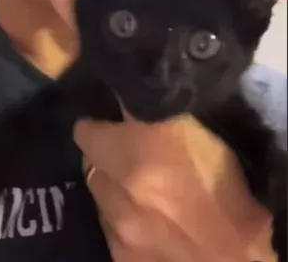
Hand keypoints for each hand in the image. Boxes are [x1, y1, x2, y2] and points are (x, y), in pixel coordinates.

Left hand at [49, 0, 276, 261]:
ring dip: (108, 176)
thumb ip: (174, 114)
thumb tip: (150, 84)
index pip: (113, 92)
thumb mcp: (214, 144)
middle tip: (123, 140)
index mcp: (153, 140)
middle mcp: (122, 173)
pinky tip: (141, 216)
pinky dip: (115, 212)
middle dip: (102, 137)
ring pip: (93, 179)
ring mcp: (114, 215)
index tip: (111, 88)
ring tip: (136, 182)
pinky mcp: (113, 247)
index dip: (111, 88)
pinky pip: (101, 218)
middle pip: (88, 137)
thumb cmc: (241, 202)